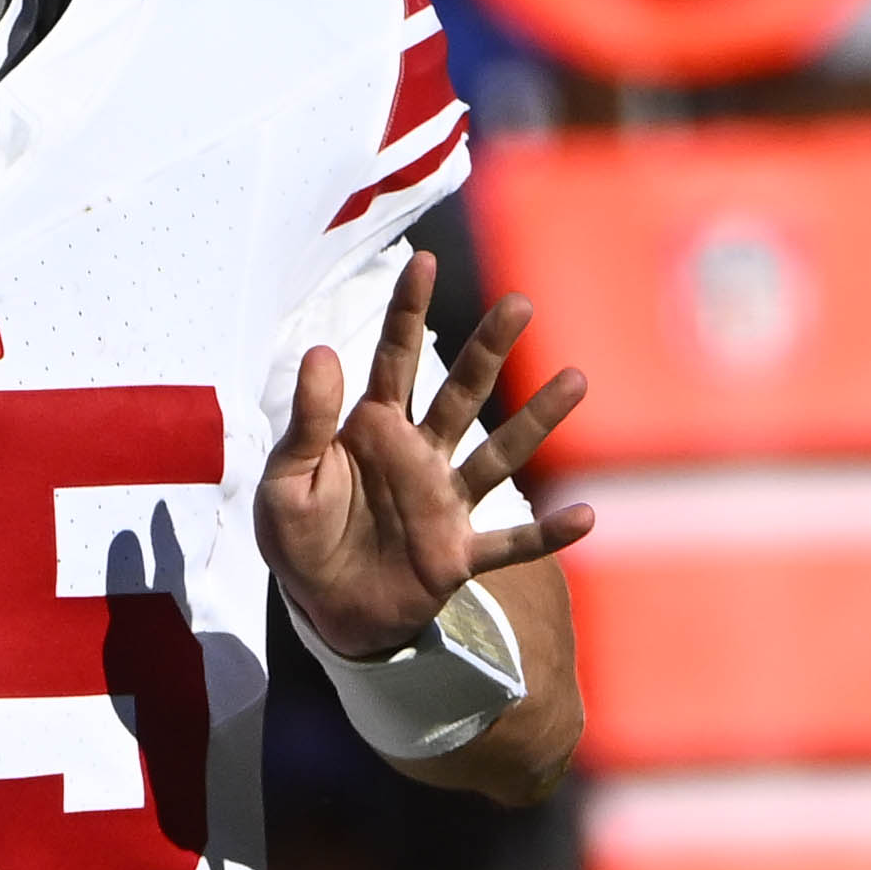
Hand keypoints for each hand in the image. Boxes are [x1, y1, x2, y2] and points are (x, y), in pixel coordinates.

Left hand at [261, 256, 590, 666]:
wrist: (321, 610)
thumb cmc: (300, 539)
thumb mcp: (284, 481)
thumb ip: (307, 422)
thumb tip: (320, 351)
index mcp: (373, 429)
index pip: (395, 357)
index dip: (408, 310)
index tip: (425, 259)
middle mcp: (419, 455)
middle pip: (461, 391)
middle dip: (489, 349)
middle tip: (519, 303)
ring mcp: (444, 503)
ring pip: (498, 456)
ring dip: (535, 421)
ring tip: (574, 380)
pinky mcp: (456, 555)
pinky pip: (508, 545)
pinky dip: (544, 535)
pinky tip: (585, 516)